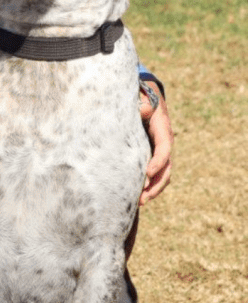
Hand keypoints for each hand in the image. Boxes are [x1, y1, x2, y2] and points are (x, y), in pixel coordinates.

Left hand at [139, 81, 172, 204]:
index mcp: (163, 132)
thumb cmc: (143, 100)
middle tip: (142, 198)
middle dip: (155, 185)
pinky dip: (149, 185)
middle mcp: (165, 145)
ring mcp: (160, 152)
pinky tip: (137, 195)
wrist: (149, 100)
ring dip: (153, 190)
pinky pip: (155, 174)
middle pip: (166, 169)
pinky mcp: (152, 156)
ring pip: (162, 176)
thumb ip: (144, 105)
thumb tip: (144, 109)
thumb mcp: (145, 100)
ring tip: (139, 202)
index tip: (147, 173)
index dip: (158, 162)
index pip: (164, 150)